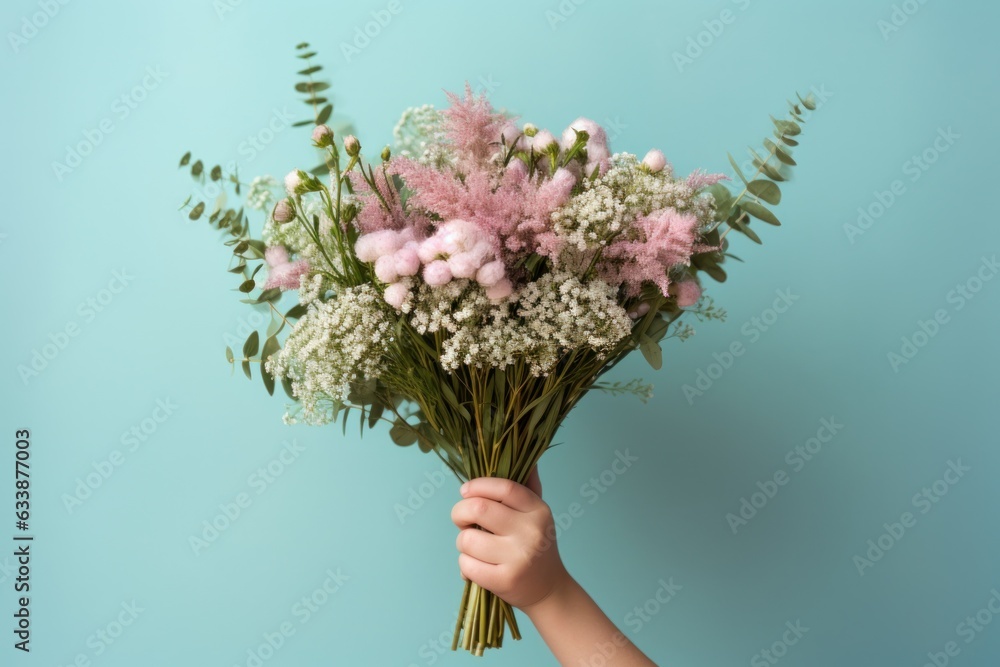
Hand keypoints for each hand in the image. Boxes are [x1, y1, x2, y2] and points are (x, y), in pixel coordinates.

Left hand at [451, 468, 569, 610]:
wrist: (549, 590)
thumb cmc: (535, 546)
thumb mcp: (537, 515)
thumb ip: (527, 486)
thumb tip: (525, 457)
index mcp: (538, 510)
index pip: (505, 488)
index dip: (478, 485)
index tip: (465, 490)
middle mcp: (530, 531)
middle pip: (478, 509)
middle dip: (459, 512)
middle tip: (462, 520)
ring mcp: (518, 557)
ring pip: (467, 539)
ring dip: (462, 542)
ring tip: (473, 547)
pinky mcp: (505, 580)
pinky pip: (466, 565)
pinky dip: (464, 565)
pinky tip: (476, 566)